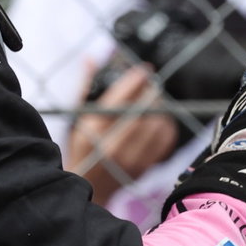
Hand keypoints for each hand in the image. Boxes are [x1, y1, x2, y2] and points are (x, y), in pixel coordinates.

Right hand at [68, 64, 176, 198]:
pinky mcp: (144, 168)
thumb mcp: (79, 118)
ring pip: (157, 124)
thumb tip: (90, 58)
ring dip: (160, 108)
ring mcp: (130, 159)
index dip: (135, 80)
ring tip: (155, 102)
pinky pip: (165, 141)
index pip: (120, 99)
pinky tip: (160, 120)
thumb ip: (86, 87)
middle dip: (150, 92)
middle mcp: (113, 145)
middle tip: (152, 84)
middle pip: (143, 110)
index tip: (144, 69)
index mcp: (93, 130)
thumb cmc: (82, 148)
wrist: (88, 187)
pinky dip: (167, 126)